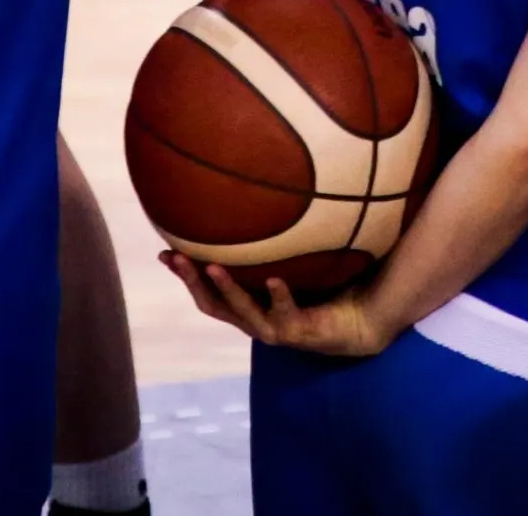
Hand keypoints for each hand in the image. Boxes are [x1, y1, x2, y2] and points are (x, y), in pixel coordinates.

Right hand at [163, 253, 398, 356]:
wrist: (364, 320)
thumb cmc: (330, 287)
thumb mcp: (299, 259)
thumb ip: (281, 238)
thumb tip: (271, 194)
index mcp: (251, 304)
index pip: (208, 291)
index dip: (185, 274)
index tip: (163, 252)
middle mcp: (256, 319)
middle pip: (213, 304)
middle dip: (192, 281)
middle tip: (174, 256)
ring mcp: (276, 328)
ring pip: (242, 312)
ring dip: (226, 289)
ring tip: (212, 267)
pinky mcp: (299, 332)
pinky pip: (286, 313)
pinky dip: (279, 296)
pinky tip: (274, 280)